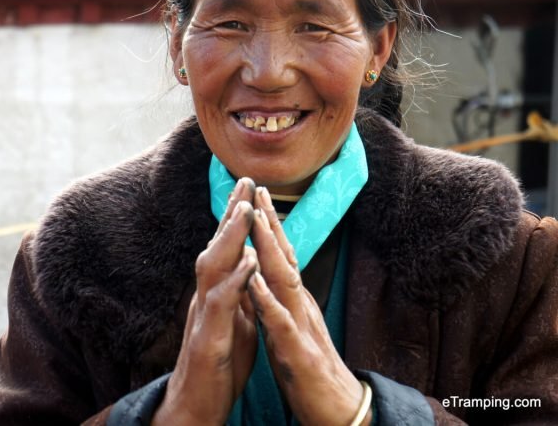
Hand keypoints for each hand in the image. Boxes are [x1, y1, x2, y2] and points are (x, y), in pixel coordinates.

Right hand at [153, 178, 258, 425]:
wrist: (196, 408)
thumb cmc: (219, 367)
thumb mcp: (234, 323)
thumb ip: (239, 294)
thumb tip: (250, 269)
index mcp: (216, 295)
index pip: (227, 249)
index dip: (236, 218)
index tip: (249, 188)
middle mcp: (205, 298)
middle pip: (217, 247)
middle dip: (232, 214)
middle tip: (246, 181)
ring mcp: (203, 317)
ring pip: (213, 268)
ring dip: (230, 238)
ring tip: (246, 210)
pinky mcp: (208, 340)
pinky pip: (221, 305)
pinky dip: (235, 280)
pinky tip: (250, 261)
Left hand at [248, 187, 371, 425]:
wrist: (338, 411)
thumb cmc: (309, 372)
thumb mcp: (291, 330)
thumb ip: (280, 303)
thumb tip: (266, 278)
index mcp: (296, 303)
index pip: (281, 258)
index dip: (268, 228)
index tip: (255, 198)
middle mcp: (301, 307)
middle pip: (284, 258)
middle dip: (270, 223)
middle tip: (258, 188)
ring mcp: (301, 326)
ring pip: (284, 280)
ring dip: (270, 248)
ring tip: (257, 219)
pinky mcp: (297, 352)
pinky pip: (280, 321)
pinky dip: (266, 298)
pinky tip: (254, 278)